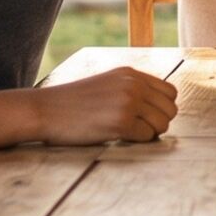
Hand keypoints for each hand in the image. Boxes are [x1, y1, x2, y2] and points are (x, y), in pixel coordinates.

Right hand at [31, 67, 177, 143]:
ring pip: (163, 124)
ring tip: (129, 132)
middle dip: (159, 122)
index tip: (147, 117)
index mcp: (131, 74)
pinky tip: (118, 136)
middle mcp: (133, 85)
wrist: (44, 110)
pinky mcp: (120, 123)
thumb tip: (159, 107)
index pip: (170, 92)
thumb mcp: (106, 84)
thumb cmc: (73, 102)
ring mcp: (127, 103)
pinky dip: (138, 140)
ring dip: (150, 132)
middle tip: (139, 128)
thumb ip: (131, 89)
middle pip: (170, 109)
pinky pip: (147, 136)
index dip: (162, 108)